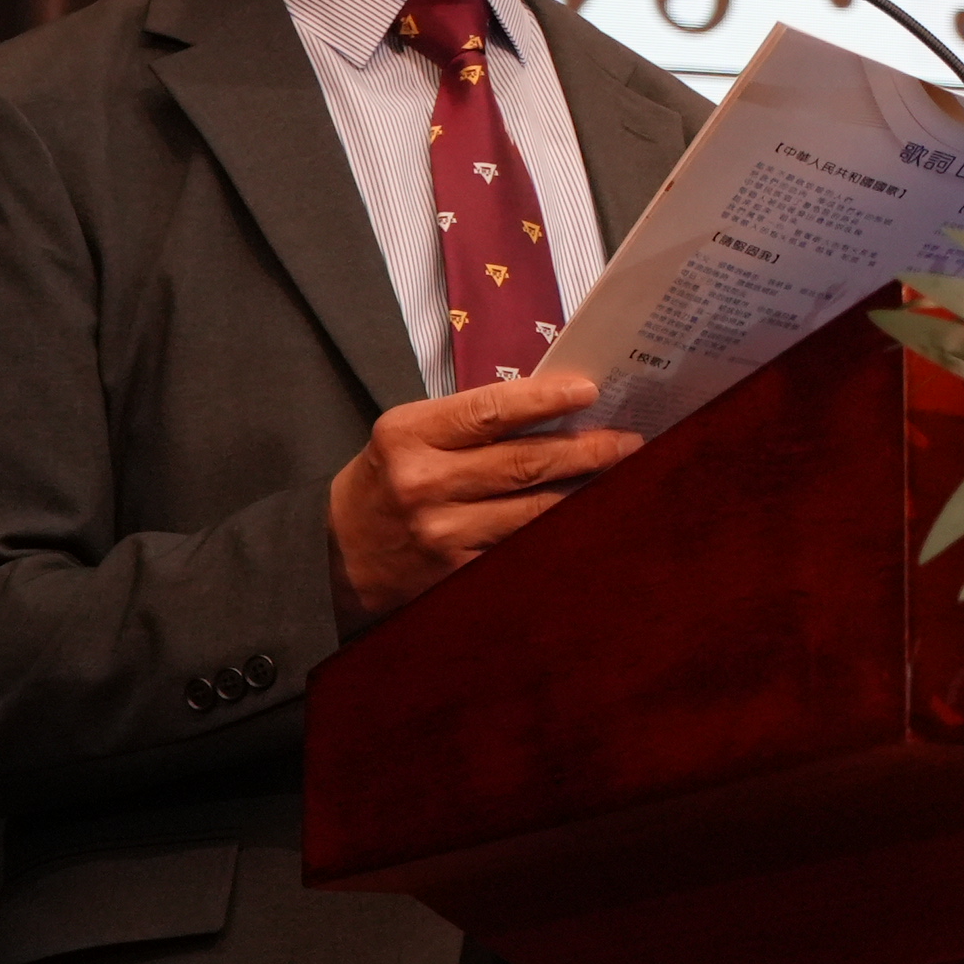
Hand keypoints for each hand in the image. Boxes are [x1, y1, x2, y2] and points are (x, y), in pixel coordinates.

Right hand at [328, 373, 642, 625]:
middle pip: (524, 462)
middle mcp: (424, 483)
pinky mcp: (458, 574)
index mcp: (408, 434)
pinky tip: (591, 517)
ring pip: (534, 509)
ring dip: (586, 491)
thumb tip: (553, 407)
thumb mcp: (408, 437)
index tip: (589, 390)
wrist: (334, 556)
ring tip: (622, 473)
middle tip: (629, 439)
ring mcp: (442, 533)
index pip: (489, 410)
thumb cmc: (385, 483)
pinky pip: (524, 547)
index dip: (545, 400)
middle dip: (587, 449)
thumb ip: (468, 423)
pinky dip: (561, 531)